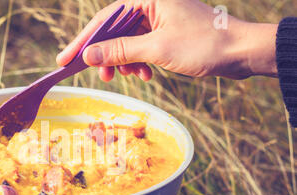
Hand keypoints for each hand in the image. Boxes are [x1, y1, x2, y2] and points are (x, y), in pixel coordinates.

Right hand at [57, 0, 277, 80]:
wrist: (240, 52)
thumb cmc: (203, 44)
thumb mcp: (157, 48)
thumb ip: (120, 50)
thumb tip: (89, 55)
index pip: (105, 19)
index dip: (83, 41)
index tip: (65, 59)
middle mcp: (150, 5)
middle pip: (114, 31)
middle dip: (106, 56)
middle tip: (100, 77)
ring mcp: (158, 20)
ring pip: (127, 42)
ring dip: (125, 63)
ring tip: (131, 77)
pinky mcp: (166, 33)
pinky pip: (142, 48)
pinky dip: (139, 63)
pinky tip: (146, 75)